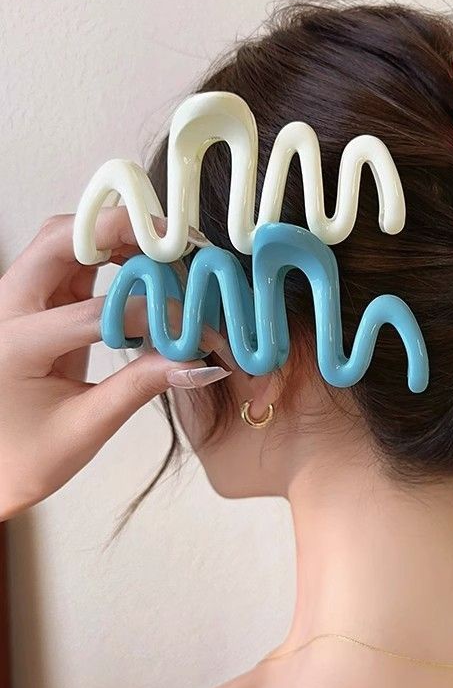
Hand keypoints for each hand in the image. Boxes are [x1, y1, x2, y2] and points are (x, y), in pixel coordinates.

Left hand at [0, 207, 230, 519]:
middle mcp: (7, 310)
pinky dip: (104, 253)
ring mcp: (15, 301)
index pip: (96, 313)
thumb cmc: (26, 457)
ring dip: (111, 235)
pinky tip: (140, 266)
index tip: (199, 329)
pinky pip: (68, 260)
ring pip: (61, 241)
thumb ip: (140, 386)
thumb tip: (197, 362)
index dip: (154, 315)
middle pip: (60, 242)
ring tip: (162, 247)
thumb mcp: (86, 427)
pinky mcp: (32, 303)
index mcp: (15, 345)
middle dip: (118, 230)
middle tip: (174, 237)